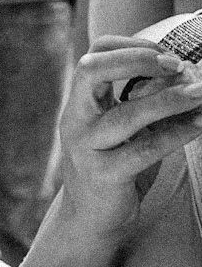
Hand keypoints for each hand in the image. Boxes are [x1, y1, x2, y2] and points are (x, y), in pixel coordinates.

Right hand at [58, 36, 201, 242]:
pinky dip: (175, 134)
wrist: (90, 220)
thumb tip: (185, 75)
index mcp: (80, 103)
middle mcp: (76, 120)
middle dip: (136, 60)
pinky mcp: (104, 175)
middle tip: (176, 64)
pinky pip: (143, 150)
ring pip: (126, 115)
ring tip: (200, 93)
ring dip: (169, 100)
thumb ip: (143, 103)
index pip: (93, 56)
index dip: (129, 46)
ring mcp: (86, 148)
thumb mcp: (123, 130)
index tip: (166, 54)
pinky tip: (198, 125)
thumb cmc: (113, 168)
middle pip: (91, 70)